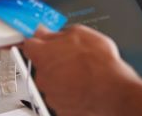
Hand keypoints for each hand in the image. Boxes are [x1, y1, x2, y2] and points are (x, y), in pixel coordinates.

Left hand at [22, 26, 141, 115]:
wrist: (112, 91)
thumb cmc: (99, 63)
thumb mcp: (79, 33)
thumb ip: (58, 32)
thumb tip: (49, 32)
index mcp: (43, 55)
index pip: (29, 44)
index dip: (37, 40)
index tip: (41, 39)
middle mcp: (42, 76)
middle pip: (41, 64)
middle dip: (53, 58)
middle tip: (71, 55)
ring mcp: (51, 94)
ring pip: (52, 81)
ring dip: (62, 76)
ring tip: (82, 72)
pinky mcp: (61, 108)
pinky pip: (62, 96)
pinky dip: (70, 92)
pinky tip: (84, 85)